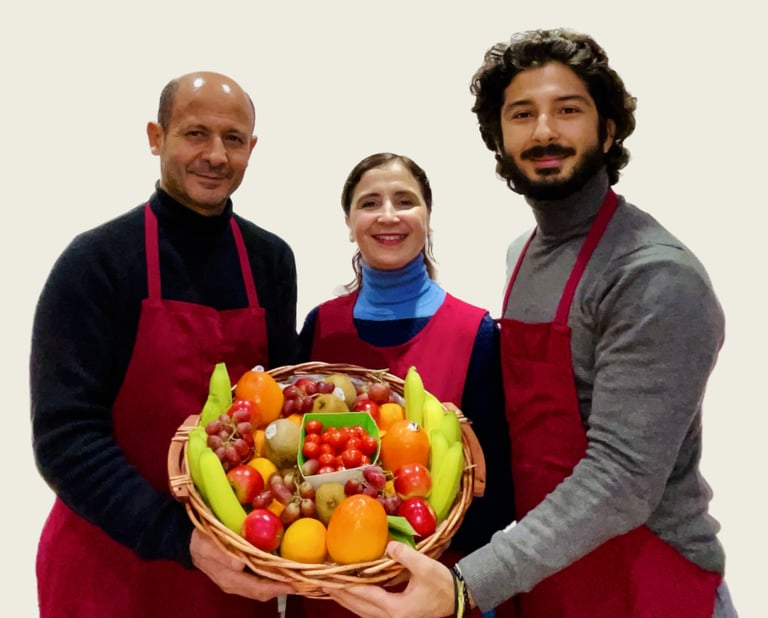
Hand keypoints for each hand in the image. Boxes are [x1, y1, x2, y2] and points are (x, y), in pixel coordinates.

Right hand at [190, 528, 294, 600]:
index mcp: (229, 579)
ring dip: (281, 584)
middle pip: (264, 592)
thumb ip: (221, 555)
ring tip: (299, 576)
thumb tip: (238, 564)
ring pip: (263, 588)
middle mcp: (236, 584)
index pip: (258, 588)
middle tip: (306, 581)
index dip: (278, 587)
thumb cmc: (201, 541)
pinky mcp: (240, 576)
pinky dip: (273, 577)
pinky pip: (259, 580)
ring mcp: (238, 582)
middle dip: (285, 588)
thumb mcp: (207, 545)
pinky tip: (284, 569)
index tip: (297, 583)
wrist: (190, 542)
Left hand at [325, 541, 455, 617]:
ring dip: (347, 600)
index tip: (329, 580)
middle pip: (358, 607)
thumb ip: (405, 556)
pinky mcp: (395, 617)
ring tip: (331, 588)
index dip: (345, 586)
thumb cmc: (441, 583)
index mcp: (396, 609)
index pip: (364, 596)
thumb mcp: (425, 567)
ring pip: (362, 611)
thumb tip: (387, 546)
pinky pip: (370, 611)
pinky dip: (358, 602)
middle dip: (340, 595)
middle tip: (322, 584)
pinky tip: (352, 593)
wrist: (457, 597)